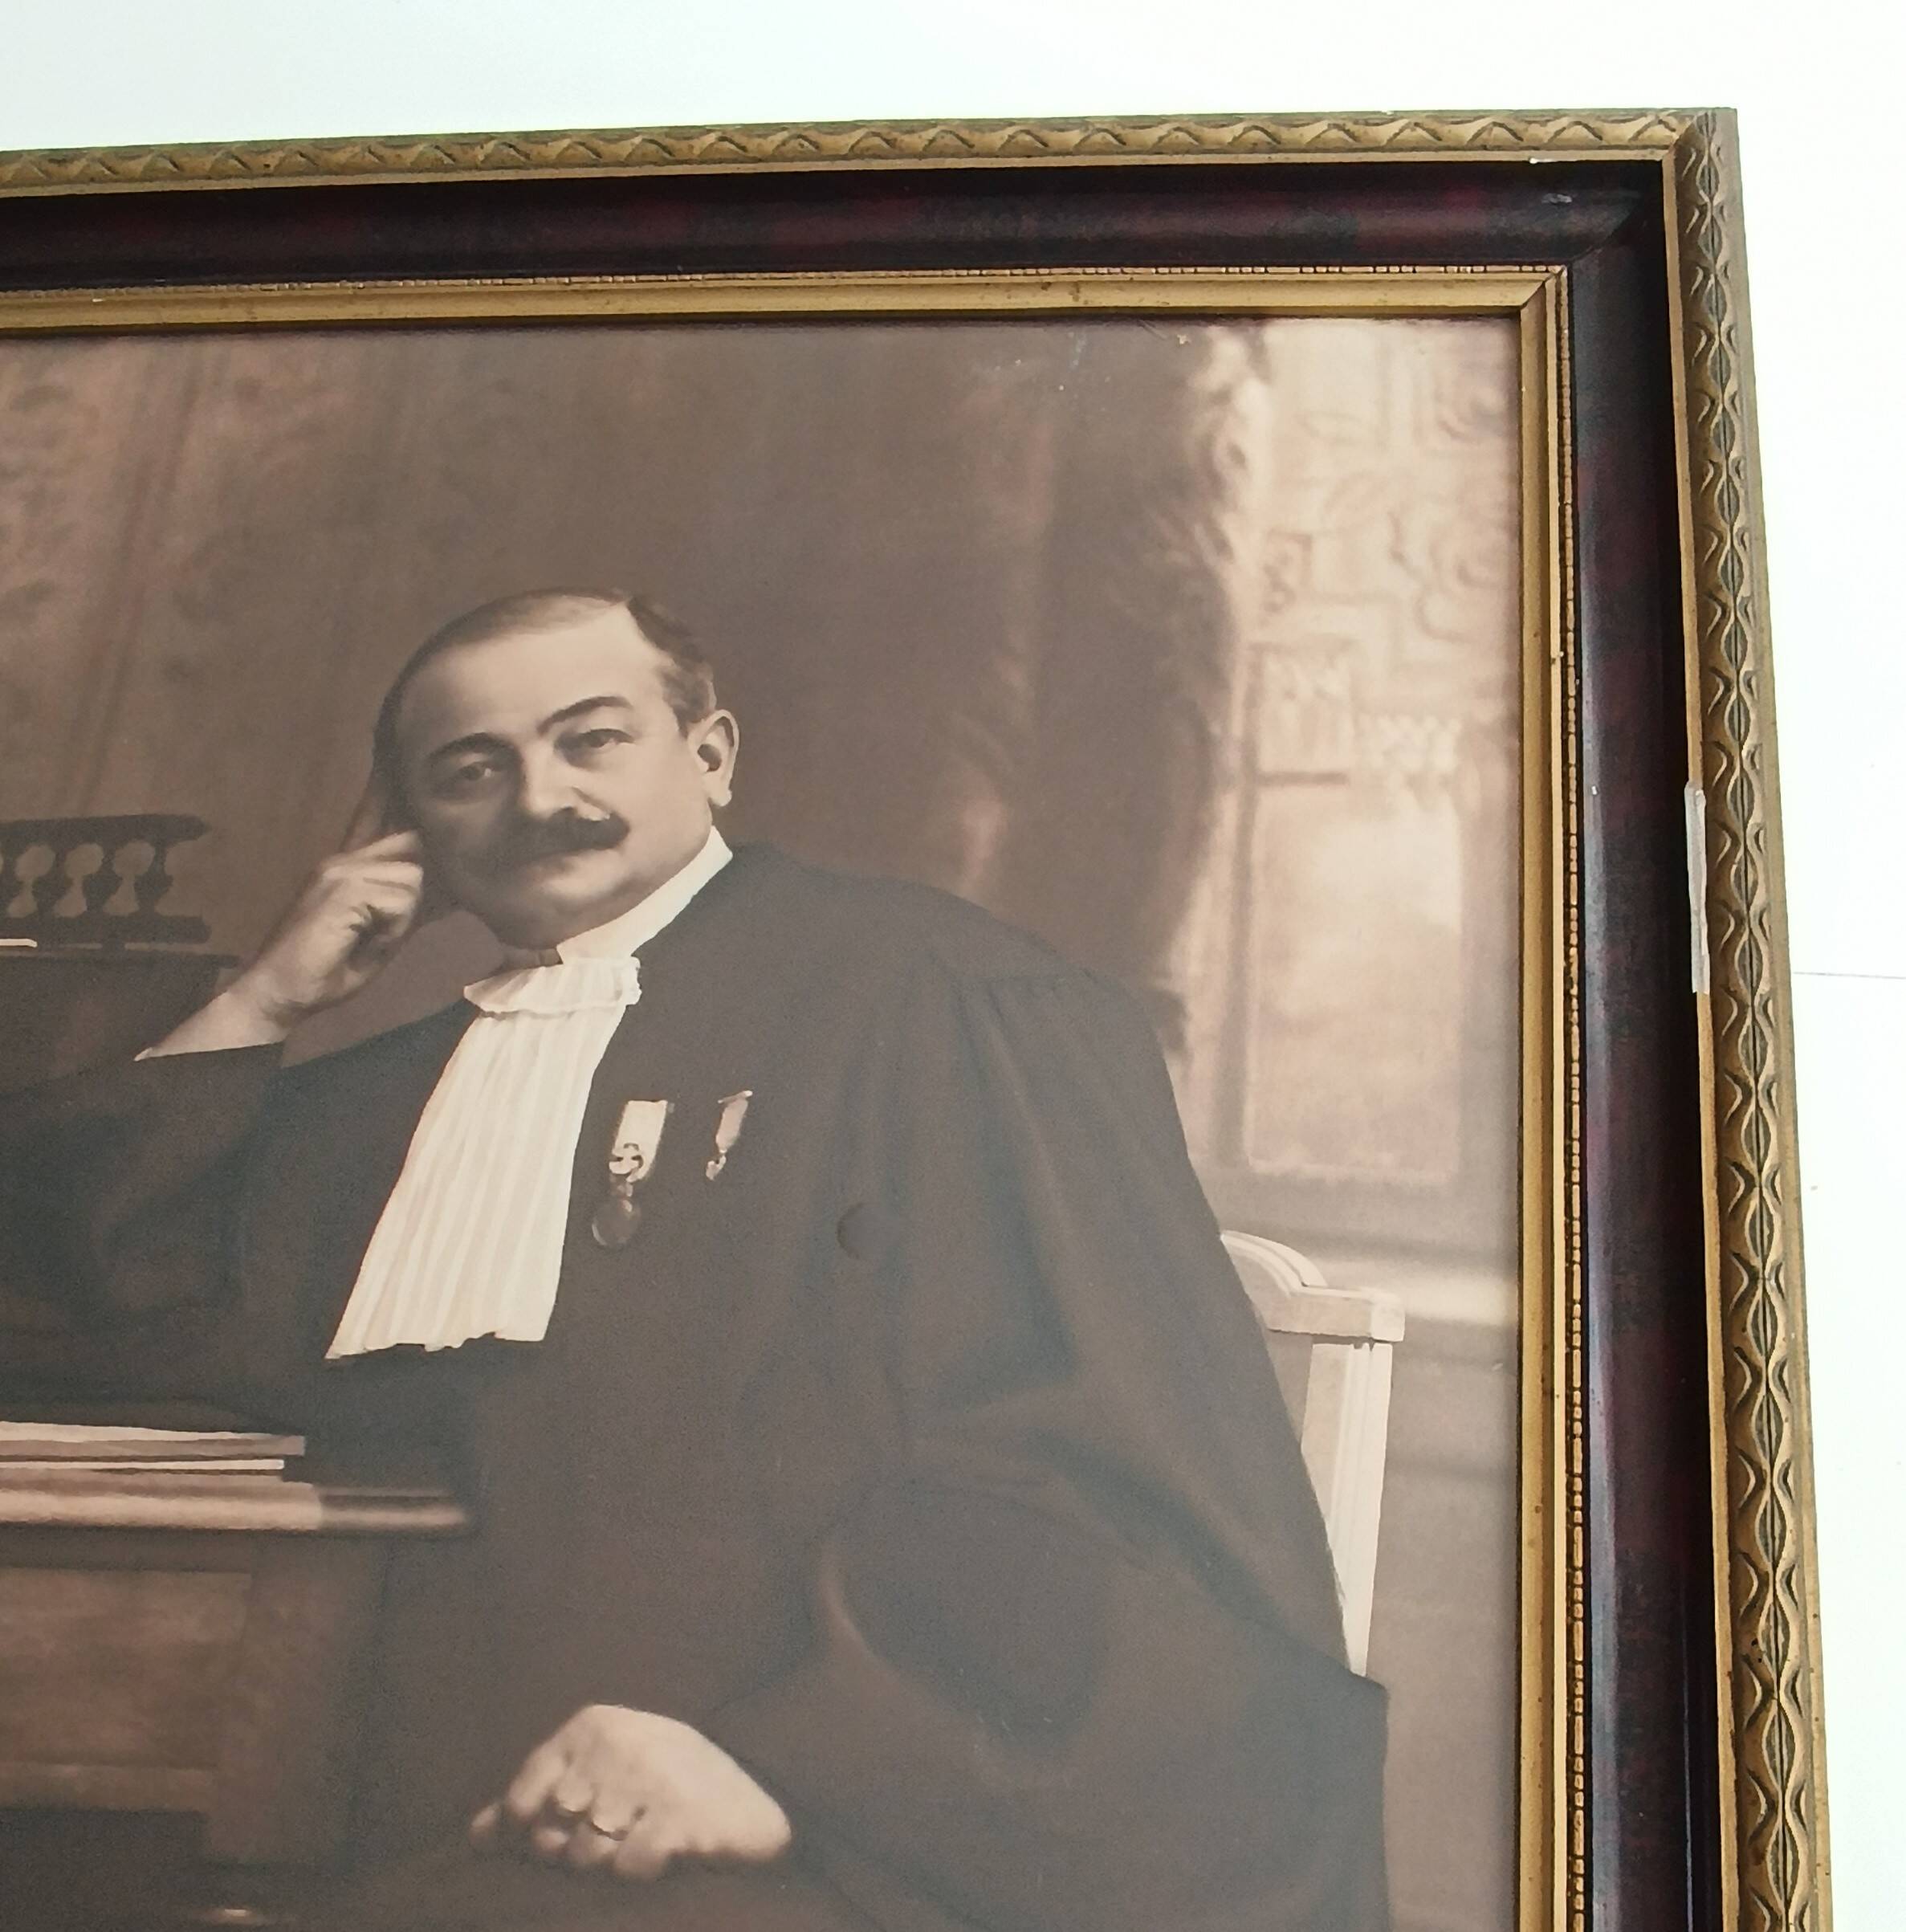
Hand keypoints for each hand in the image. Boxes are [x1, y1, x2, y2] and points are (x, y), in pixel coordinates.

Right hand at [219, 776, 434, 1036]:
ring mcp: (341, 868)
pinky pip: (401, 900)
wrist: (281, 992)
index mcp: (349, 864)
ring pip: (413, 879)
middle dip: (416, 888)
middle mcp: (345, 858)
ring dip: (400, 921)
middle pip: (413, 845)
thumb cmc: (330, 965)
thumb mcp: (382, 931)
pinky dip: (391, 929)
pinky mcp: (343, 886)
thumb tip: (446, 885)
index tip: (394, 734)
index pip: (376, 810)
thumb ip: (409, 902)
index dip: (389, 778)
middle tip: (375, 924)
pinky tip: (359, 940)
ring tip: (365, 939)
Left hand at [469, 1705, 791, 1881]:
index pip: (525, 1797)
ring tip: (642, 1844)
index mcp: (592, 1724)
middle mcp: (617, 1742)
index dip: (539, 1831)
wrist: (755, 1802)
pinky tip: (666, 1855)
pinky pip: (628, 1867)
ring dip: (610, 1864)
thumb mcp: (602, 1779)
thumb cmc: (663, 1791)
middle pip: (552, 1832)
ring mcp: (650, 1777)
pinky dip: (641, 1872)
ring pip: (585, 1854)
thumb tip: (474, 1836)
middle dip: (576, 1852)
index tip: (571, 1832)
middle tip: (618, 1839)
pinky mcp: (680, 1817)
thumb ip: (536, 1802)